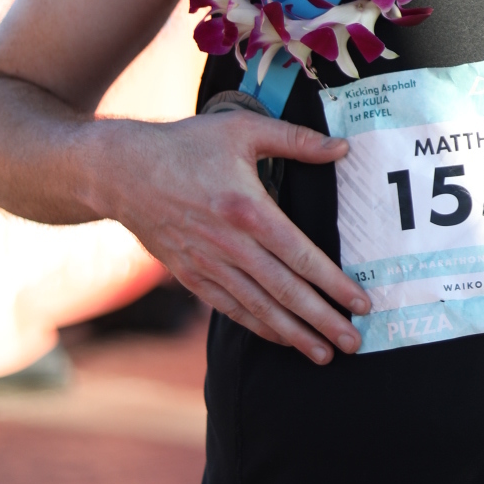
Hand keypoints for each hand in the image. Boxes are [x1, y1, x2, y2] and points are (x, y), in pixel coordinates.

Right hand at [97, 111, 369, 364]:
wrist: (122, 171)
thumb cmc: (187, 144)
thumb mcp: (243, 129)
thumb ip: (296, 140)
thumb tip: (343, 148)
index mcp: (248, 210)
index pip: (301, 256)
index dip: (334, 284)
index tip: (362, 304)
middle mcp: (229, 245)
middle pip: (285, 291)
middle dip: (322, 321)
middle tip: (354, 343)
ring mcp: (207, 264)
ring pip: (258, 307)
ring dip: (293, 334)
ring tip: (323, 354)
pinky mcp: (190, 275)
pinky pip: (229, 308)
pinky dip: (257, 326)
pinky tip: (280, 338)